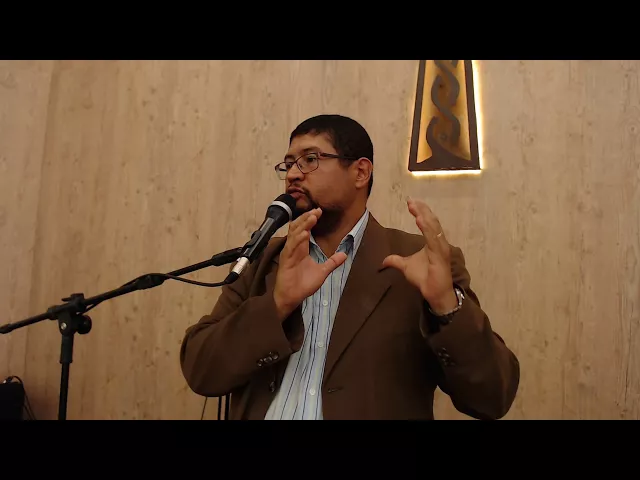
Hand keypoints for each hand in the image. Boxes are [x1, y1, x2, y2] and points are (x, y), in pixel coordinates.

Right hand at [273, 208, 346, 319]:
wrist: (292, 298)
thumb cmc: (303, 284)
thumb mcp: (322, 272)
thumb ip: (332, 262)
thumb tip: (345, 254)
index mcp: (302, 248)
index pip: (305, 229)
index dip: (311, 220)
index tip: (319, 211)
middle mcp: (294, 248)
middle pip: (298, 227)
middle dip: (307, 218)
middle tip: (317, 210)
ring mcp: (289, 253)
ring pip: (294, 234)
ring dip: (303, 225)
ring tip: (312, 217)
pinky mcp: (285, 260)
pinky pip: (291, 247)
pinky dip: (297, 239)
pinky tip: (304, 233)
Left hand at [382, 198, 456, 313]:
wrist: (434, 293)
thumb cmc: (425, 279)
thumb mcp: (406, 267)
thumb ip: (396, 261)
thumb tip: (384, 260)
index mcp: (432, 242)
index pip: (427, 223)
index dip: (420, 211)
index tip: (410, 202)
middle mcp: (438, 242)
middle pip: (431, 221)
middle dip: (422, 209)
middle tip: (411, 200)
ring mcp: (441, 248)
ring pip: (433, 227)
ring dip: (424, 216)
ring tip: (415, 206)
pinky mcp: (441, 255)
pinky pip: (434, 239)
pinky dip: (427, 228)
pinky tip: (420, 220)